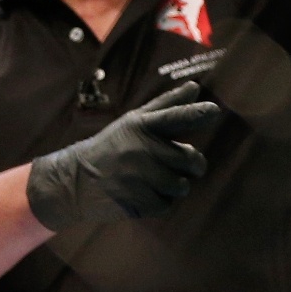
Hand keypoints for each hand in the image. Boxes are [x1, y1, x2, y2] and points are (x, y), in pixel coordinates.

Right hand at [25, 82, 223, 230]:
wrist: (75, 180)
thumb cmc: (113, 145)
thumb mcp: (135, 121)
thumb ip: (168, 105)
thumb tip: (195, 86)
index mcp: (141, 126)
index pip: (174, 117)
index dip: (196, 114)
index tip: (215, 110)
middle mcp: (140, 149)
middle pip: (191, 159)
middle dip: (192, 164)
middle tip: (179, 162)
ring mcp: (138, 177)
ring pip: (182, 186)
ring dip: (175, 184)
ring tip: (155, 178)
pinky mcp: (136, 202)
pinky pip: (167, 205)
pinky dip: (161, 201)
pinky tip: (144, 192)